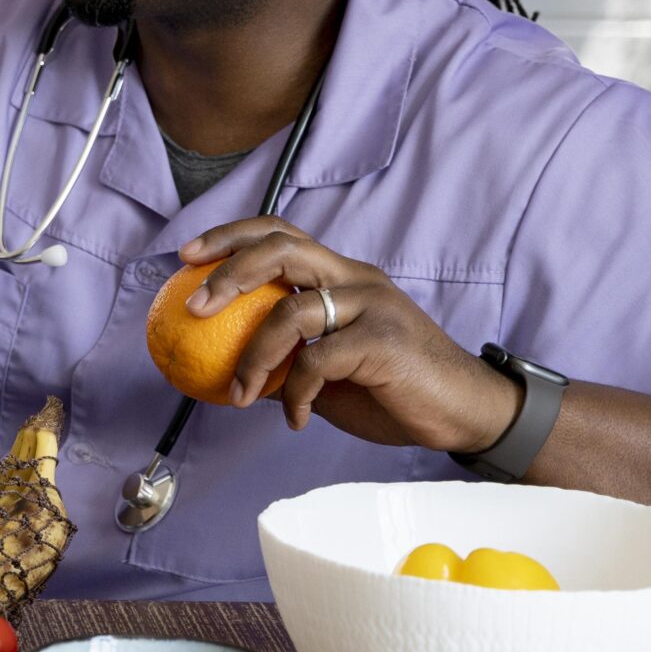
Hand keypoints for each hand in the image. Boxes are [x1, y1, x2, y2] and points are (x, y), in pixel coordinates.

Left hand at [179, 218, 520, 453]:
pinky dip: (296, 393)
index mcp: (343, 274)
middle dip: (228, 271)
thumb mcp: (330, 370)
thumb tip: (223, 366)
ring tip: (240, 393)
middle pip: (281, 248)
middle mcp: (357, 278)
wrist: (464, 412)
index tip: (186, 256)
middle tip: (194, 306)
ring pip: (290, 311)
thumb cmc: (393, 390)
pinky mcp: (383, 342)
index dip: (230, 236)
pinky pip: (317, 361)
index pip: (281, 232)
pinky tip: (296, 418)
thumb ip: (287, 356)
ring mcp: (373, 306)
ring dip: (253, 356)